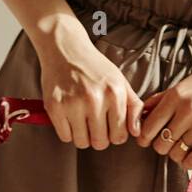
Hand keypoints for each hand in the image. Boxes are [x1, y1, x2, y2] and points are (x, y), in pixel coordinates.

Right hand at [38, 23, 143, 149]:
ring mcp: (73, 103)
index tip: (109, 126)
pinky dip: (67, 131)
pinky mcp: (54, 106)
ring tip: (81, 119)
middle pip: (100, 143)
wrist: (65, 48)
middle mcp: (94, 99)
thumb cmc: (94, 67)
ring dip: (82, 136)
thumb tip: (137, 132)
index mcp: (114, 93)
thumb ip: (134, 106)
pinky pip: (65, 137)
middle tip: (94, 123)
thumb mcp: (120, 82)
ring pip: (82, 142)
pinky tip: (69, 116)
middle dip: (98, 137)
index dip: (115, 135)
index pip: (119, 136)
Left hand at [135, 44, 191, 167]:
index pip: (149, 127)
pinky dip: (189, 161)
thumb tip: (143, 112)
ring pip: (177, 154)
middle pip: (161, 145)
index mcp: (176, 95)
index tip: (149, 139)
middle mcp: (188, 110)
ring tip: (185, 144)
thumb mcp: (186, 83)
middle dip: (162, 146)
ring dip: (177, 153)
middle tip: (171, 141)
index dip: (145, 137)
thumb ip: (163, 98)